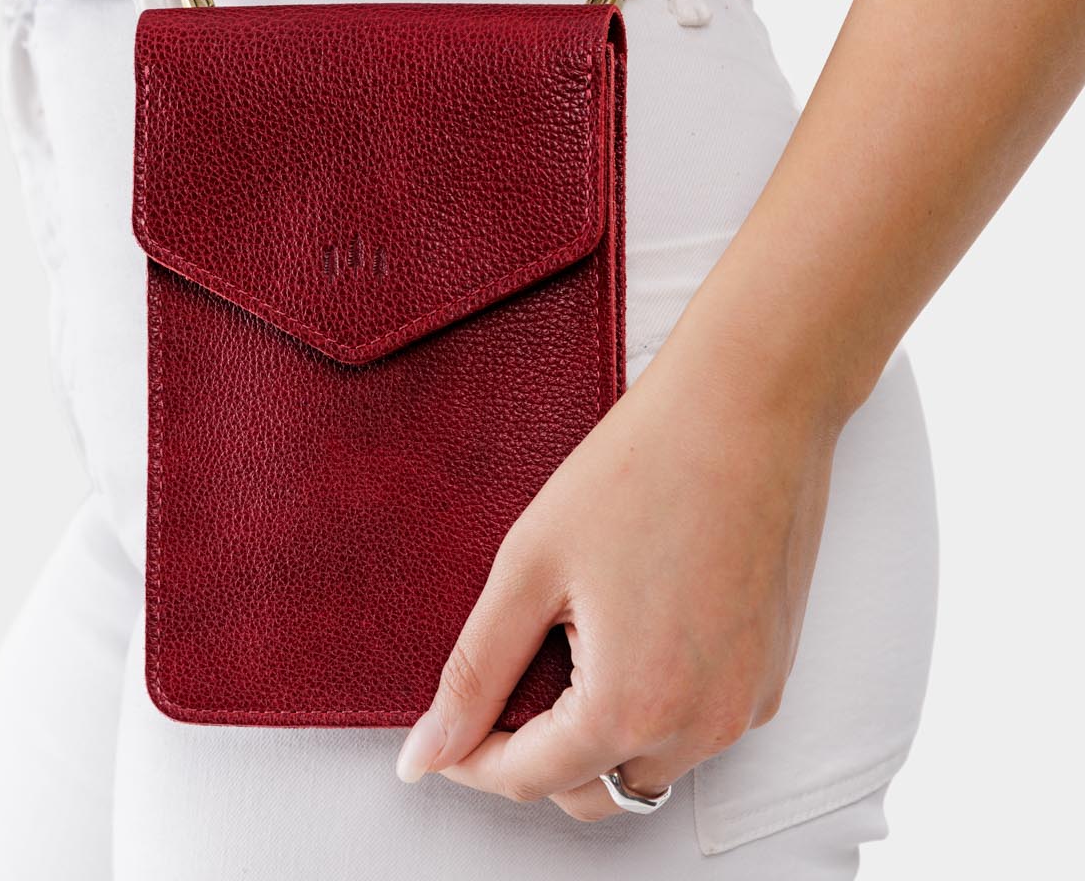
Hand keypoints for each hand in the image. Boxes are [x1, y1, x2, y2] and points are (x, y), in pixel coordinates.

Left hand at [393, 334, 840, 819]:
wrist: (750, 406)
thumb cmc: (641, 468)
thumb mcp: (530, 566)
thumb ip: (475, 672)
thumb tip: (425, 753)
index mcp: (632, 707)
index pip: (528, 779)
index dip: (469, 758)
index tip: (440, 730)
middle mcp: (701, 726)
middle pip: (591, 790)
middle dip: (533, 758)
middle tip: (497, 689)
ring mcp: (747, 703)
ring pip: (648, 766)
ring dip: (594, 737)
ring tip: (561, 648)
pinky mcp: (773, 672)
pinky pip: (696, 726)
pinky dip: (650, 709)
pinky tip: (624, 635)